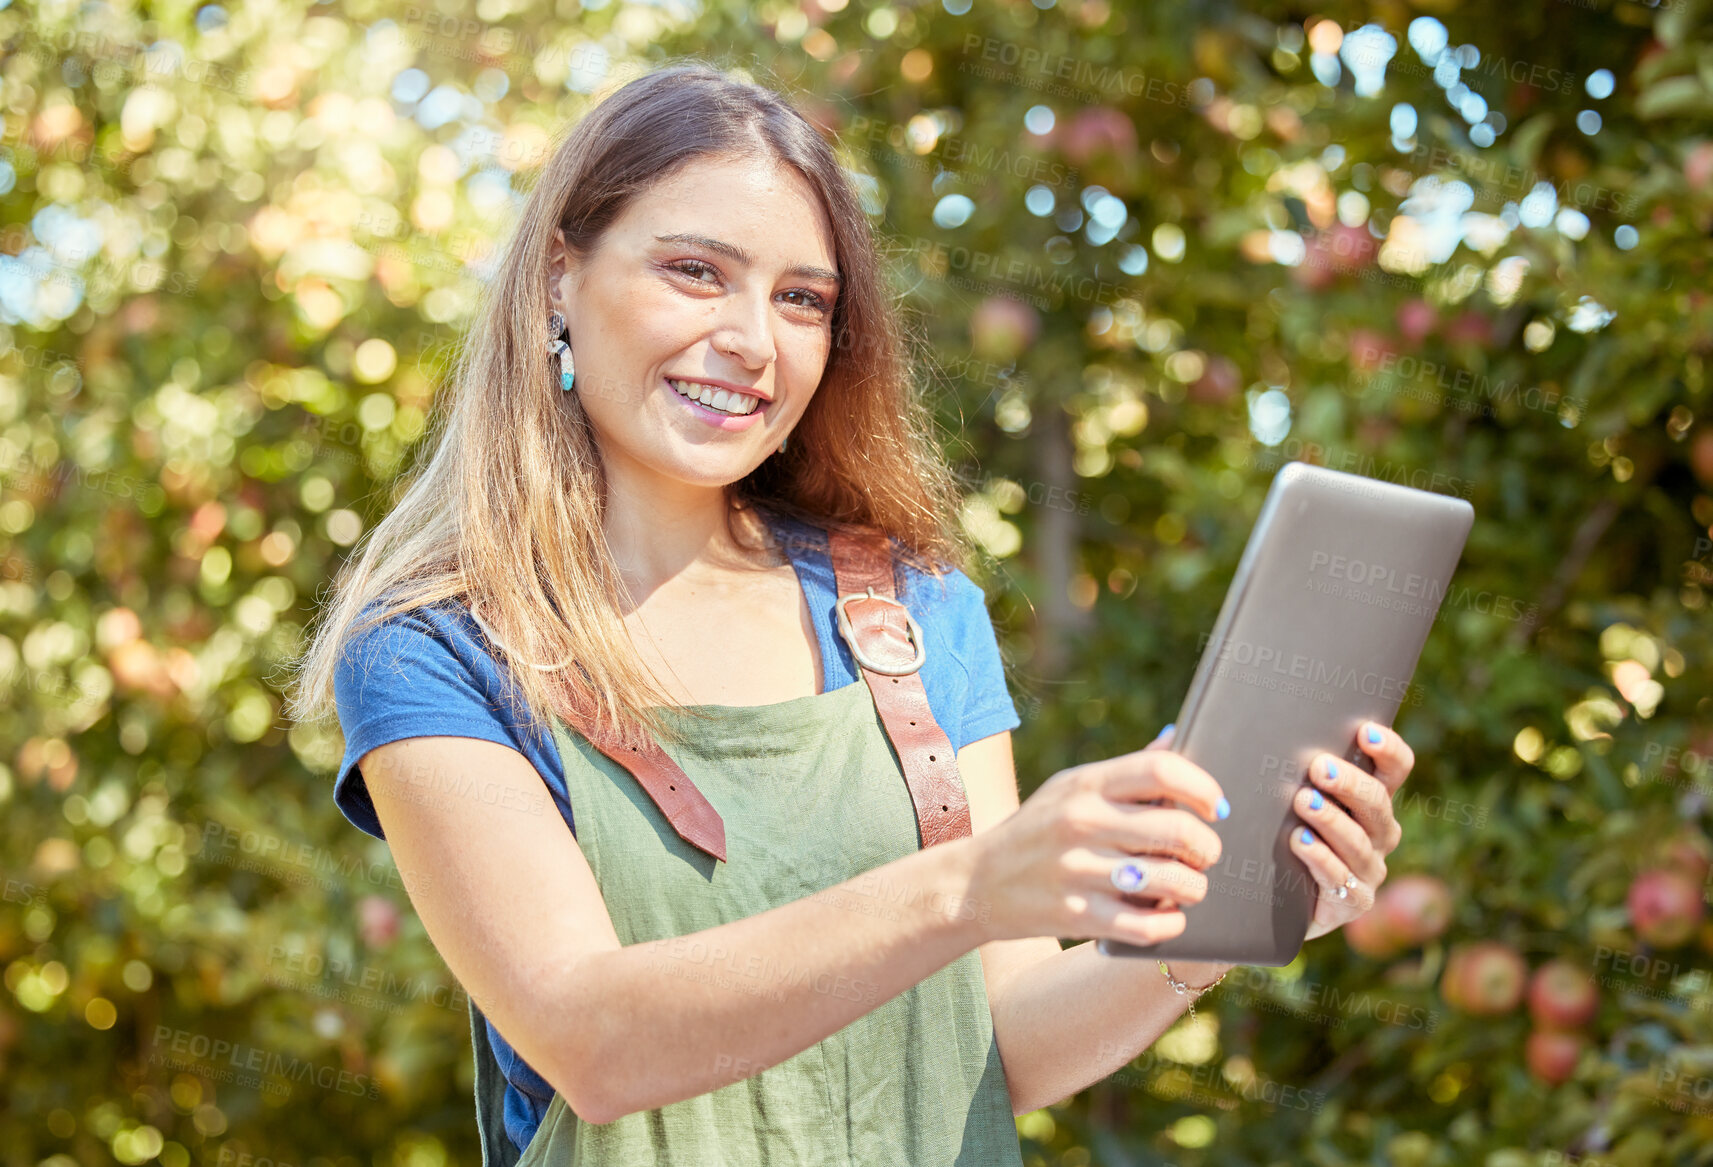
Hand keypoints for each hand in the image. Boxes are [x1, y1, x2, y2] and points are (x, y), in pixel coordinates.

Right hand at [967, 734, 1229, 947]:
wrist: (975, 885)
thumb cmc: (1036, 831)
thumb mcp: (1070, 789)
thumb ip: (1126, 770)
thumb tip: (1177, 737)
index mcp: (1086, 784)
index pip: (1162, 770)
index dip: (1203, 788)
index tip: (1215, 807)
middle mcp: (1081, 822)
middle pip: (1178, 828)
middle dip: (1207, 846)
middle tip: (1206, 854)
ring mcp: (1079, 870)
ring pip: (1172, 880)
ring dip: (1195, 887)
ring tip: (1189, 886)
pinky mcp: (1078, 916)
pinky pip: (1149, 925)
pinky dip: (1171, 923)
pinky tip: (1167, 916)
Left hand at [1289, 721, 1413, 940]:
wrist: (1280, 901)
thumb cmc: (1285, 833)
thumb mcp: (1294, 799)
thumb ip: (1296, 772)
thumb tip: (1269, 731)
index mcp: (1372, 801)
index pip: (1395, 770)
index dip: (1388, 750)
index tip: (1365, 732)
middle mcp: (1379, 833)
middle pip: (1377, 803)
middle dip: (1350, 783)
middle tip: (1319, 767)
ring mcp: (1369, 869)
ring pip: (1358, 841)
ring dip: (1331, 819)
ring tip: (1303, 802)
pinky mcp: (1353, 902)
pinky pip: (1341, 879)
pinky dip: (1321, 859)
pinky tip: (1300, 842)